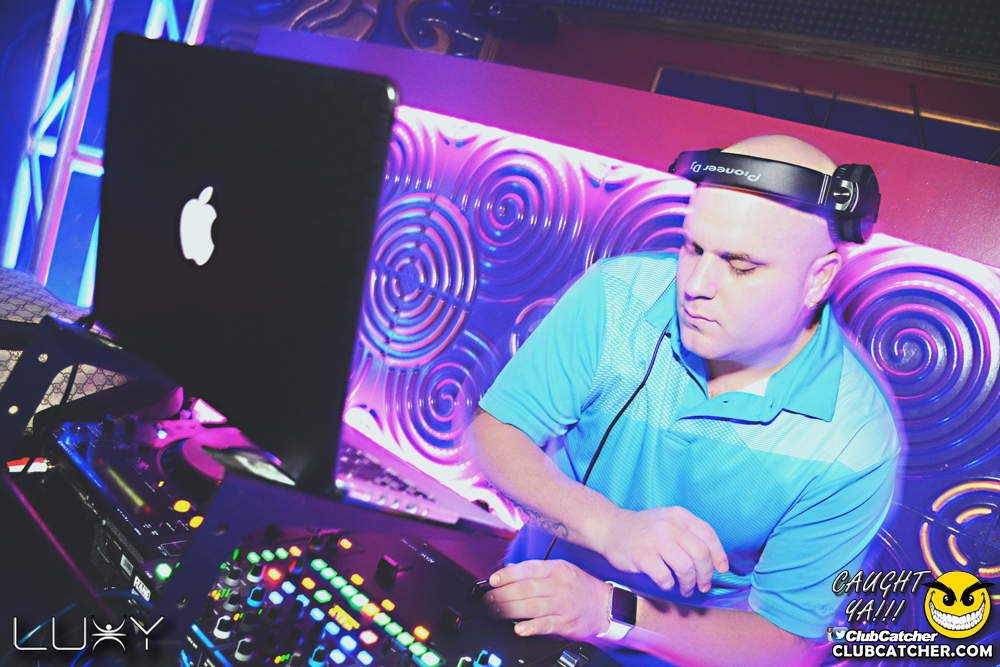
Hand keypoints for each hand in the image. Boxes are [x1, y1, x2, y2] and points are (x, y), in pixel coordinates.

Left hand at [484, 560, 611, 639]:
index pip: (527, 569)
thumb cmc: (580, 587)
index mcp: (555, 569)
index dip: (507, 575)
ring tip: (495, 612)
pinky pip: (546, 624)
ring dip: (509, 610)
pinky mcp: (566, 623)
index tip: (493, 580)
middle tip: (488, 600)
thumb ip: (537, 571)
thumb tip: (510, 572)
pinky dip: (531, 626)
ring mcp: (562, 605)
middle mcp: (558, 585)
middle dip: (502, 595)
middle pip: (525, 589)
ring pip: (531, 606)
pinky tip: (519, 628)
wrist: (606, 605)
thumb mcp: (561, 569)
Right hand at [595, 506, 728, 595]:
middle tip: (702, 585)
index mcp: (679, 515)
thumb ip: (690, 534)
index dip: (719, 555)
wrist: (610, 528)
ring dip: (689, 584)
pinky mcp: (643, 556)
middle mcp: (670, 525)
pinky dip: (669, 585)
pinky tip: (666, 583)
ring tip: (685, 588)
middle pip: (701, 555)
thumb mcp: (668, 520)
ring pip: (686, 569)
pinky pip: (665, 577)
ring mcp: (656, 540)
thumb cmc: (645, 529)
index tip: (720, 569)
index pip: (709, 535)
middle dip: (706, 575)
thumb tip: (715, 562)